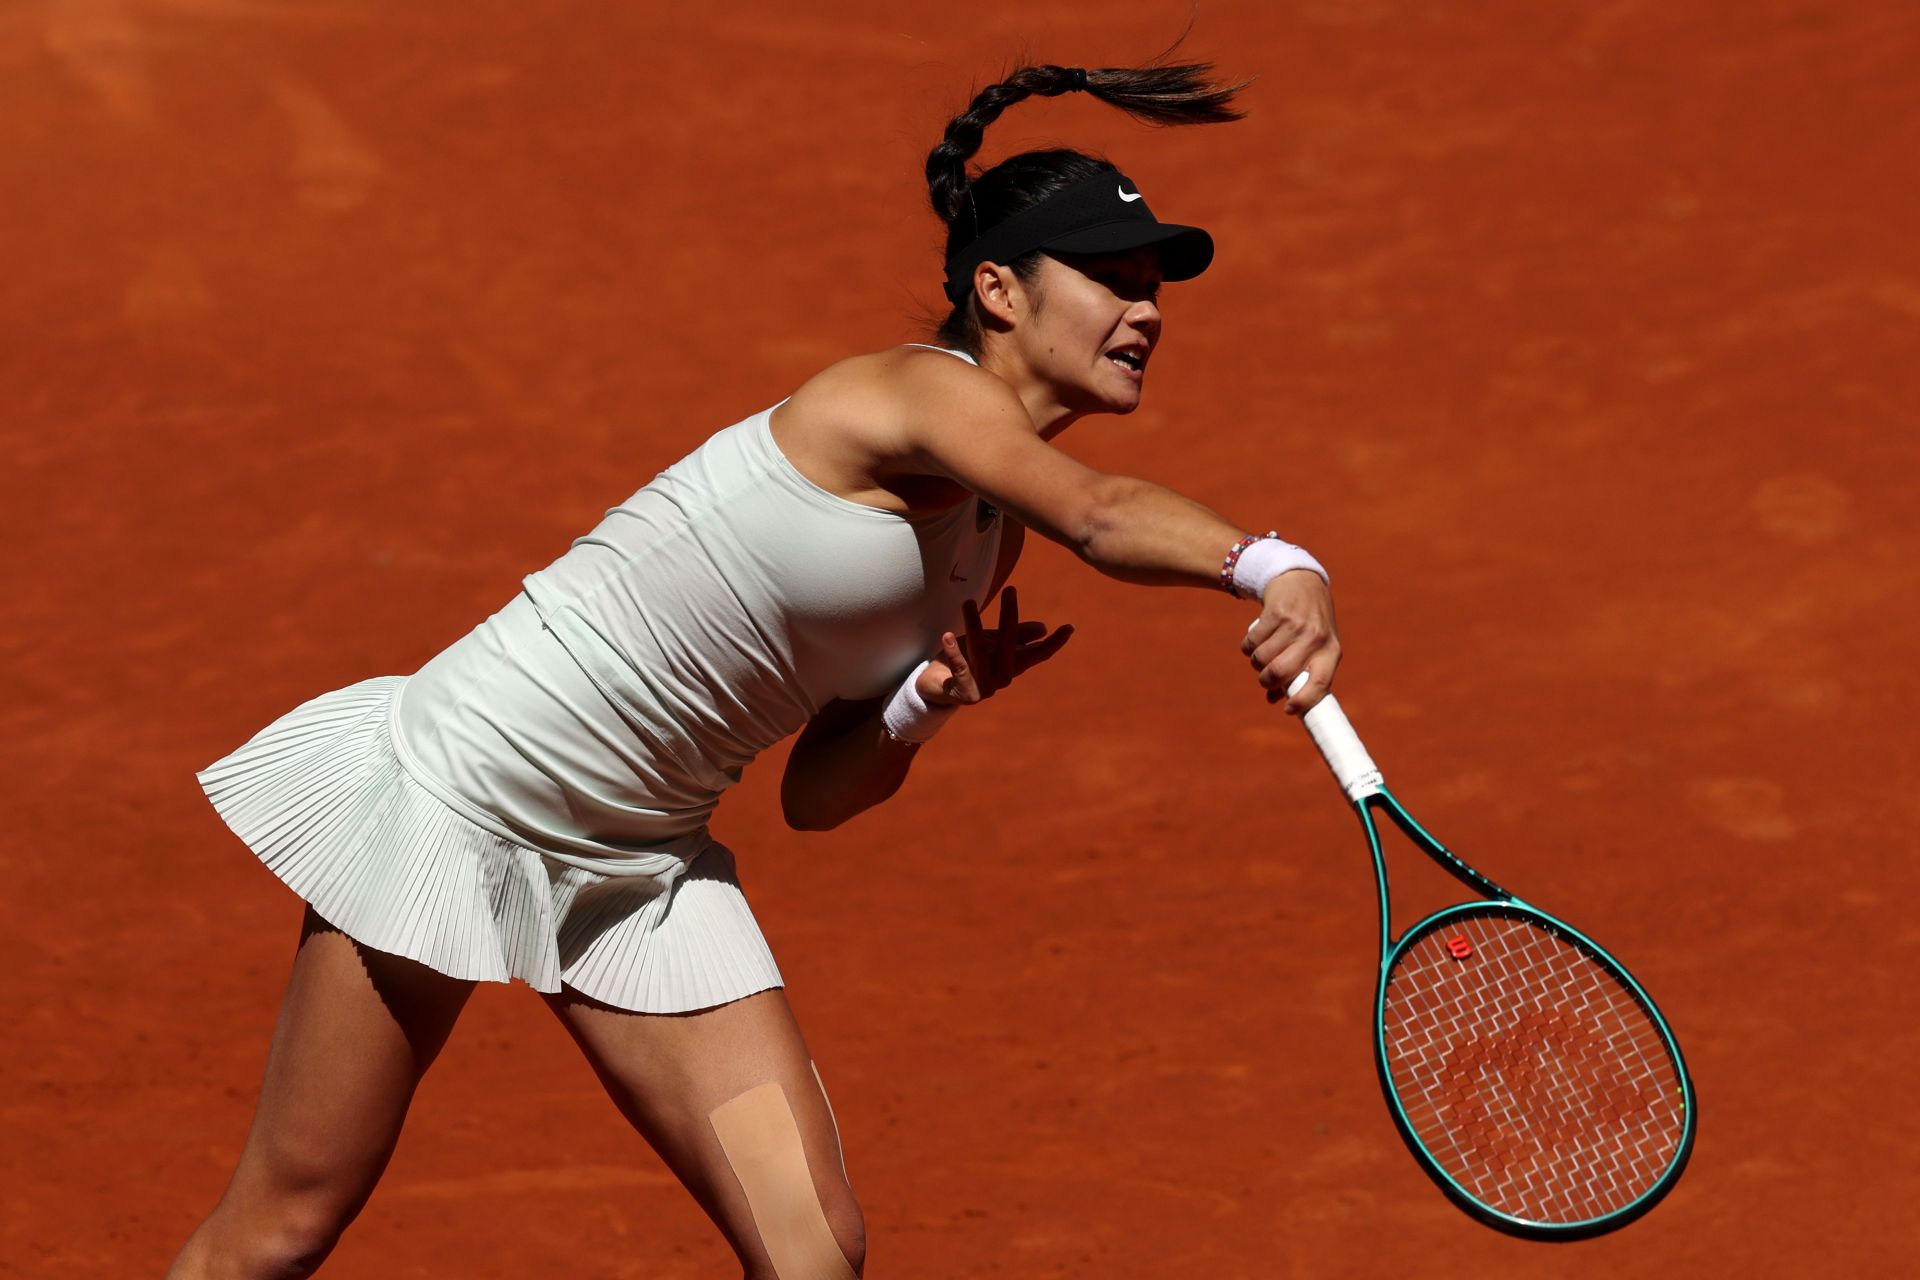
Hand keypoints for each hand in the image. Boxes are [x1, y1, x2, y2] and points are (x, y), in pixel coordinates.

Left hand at [918, 586, 1073, 706]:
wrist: (938, 687)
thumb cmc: (968, 661)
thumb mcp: (993, 644)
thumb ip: (1016, 636)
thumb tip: (1044, 628)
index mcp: (1012, 664)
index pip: (1038, 654)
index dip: (1054, 642)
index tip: (1070, 627)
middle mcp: (1003, 676)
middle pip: (1009, 644)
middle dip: (1010, 616)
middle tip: (1010, 589)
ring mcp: (985, 687)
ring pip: (980, 652)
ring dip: (974, 625)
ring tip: (967, 602)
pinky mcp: (966, 693)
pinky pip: (960, 668)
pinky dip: (954, 652)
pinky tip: (947, 636)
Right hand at [1242, 569, 1339, 713]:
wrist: (1300, 582)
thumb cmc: (1308, 625)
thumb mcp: (1313, 648)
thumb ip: (1297, 674)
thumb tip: (1273, 700)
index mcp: (1332, 651)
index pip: (1321, 683)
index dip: (1304, 701)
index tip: (1288, 710)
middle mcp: (1316, 638)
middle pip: (1281, 672)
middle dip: (1266, 681)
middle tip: (1265, 679)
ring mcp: (1295, 624)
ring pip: (1262, 659)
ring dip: (1256, 662)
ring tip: (1263, 653)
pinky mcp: (1276, 612)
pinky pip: (1251, 642)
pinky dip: (1248, 646)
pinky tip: (1257, 638)